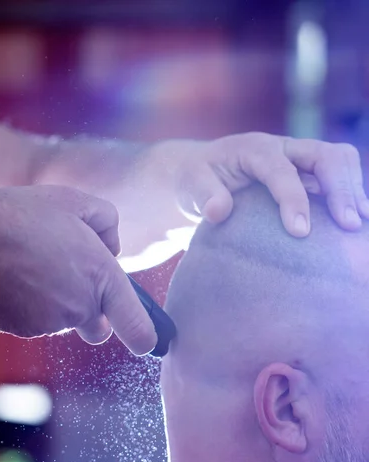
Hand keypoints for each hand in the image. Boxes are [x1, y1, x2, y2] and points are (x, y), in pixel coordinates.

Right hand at [0, 186, 156, 353]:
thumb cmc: (20, 218)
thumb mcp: (73, 202)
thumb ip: (106, 223)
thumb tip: (112, 248)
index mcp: (101, 277)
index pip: (136, 326)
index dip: (144, 336)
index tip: (146, 342)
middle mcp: (81, 306)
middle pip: (98, 326)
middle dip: (91, 312)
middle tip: (69, 280)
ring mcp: (52, 322)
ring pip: (65, 322)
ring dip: (58, 303)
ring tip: (35, 266)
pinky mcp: (25, 330)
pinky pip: (38, 323)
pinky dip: (33, 308)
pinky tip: (19, 280)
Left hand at [146, 133, 368, 236]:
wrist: (204, 173)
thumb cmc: (197, 180)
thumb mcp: (190, 186)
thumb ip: (203, 194)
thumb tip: (219, 211)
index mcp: (254, 149)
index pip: (281, 170)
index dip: (294, 199)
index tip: (301, 232)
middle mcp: (283, 149)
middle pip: (325, 155)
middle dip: (340, 188)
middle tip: (349, 225)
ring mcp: (299, 160)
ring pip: (339, 161)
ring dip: (353, 190)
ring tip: (358, 226)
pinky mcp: (307, 174)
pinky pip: (338, 177)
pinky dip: (350, 195)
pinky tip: (354, 222)